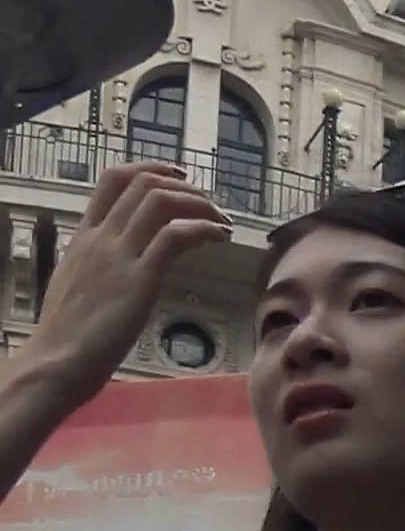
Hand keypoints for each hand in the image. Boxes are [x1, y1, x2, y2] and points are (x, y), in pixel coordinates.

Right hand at [26, 166, 228, 402]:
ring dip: (199, 205)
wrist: (56, 360)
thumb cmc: (66, 335)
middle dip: (185, 187)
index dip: (150, 170)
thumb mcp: (75, 286)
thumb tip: (113, 269)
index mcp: (84, 236)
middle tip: (210, 204)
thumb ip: (95, 267)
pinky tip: (219, 237)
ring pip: (160, 202)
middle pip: (144, 184)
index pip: (114, 180)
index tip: (178, 178)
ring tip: (221, 221)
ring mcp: (119, 256)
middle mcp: (101, 237)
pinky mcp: (138, 280)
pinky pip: (174, 237)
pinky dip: (203, 229)